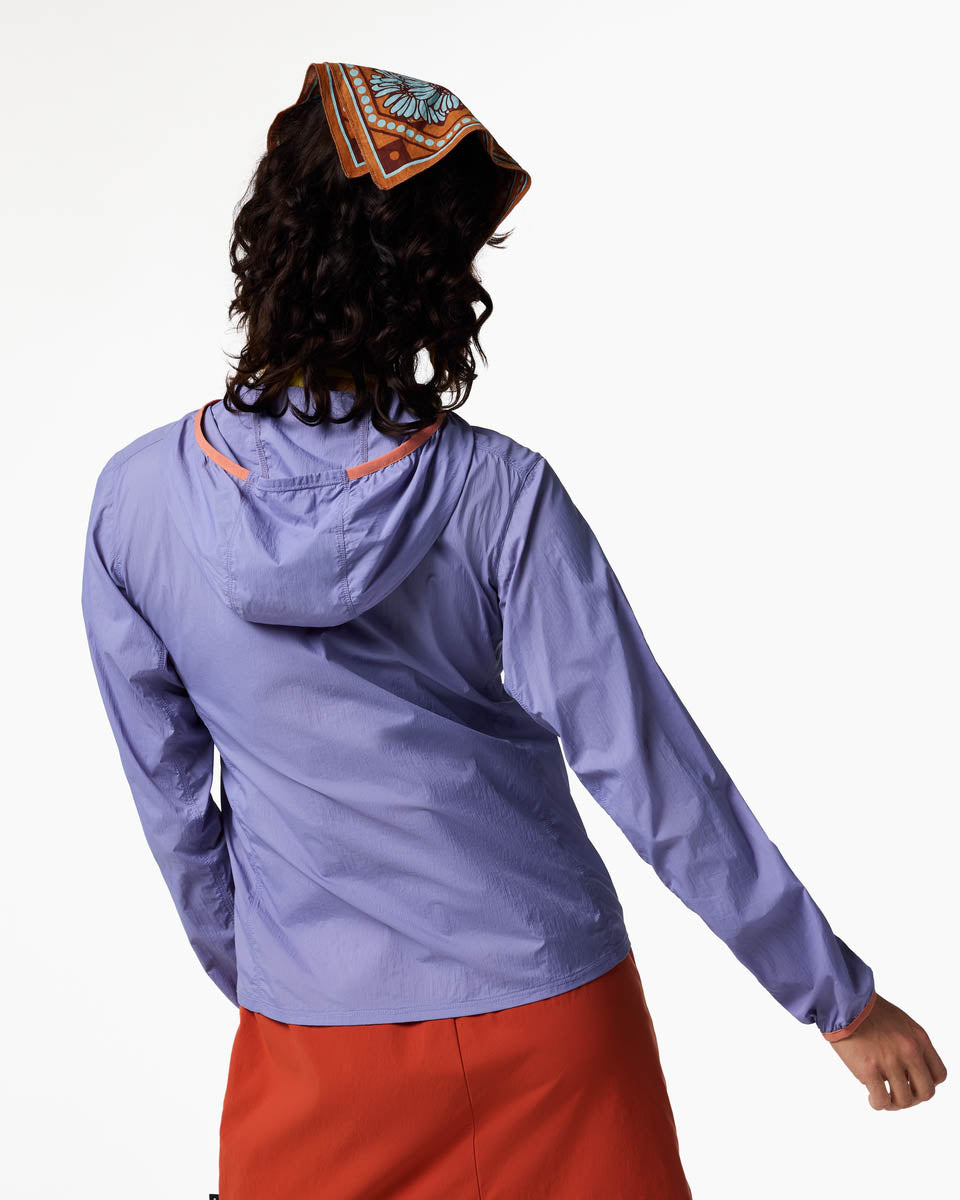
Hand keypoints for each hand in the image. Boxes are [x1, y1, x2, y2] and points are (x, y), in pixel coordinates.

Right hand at [830, 993, 946, 1108]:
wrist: (842, 1000)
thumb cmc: (867, 1010)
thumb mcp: (900, 1022)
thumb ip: (910, 1044)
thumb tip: (909, 1070)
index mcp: (918, 1039)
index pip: (938, 1075)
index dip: (926, 1083)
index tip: (913, 1082)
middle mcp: (909, 1051)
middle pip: (925, 1092)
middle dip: (913, 1098)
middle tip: (899, 1094)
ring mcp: (889, 1061)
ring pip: (904, 1100)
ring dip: (894, 1103)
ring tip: (883, 1097)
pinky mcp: (869, 1069)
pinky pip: (881, 1100)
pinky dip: (878, 1104)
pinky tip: (872, 1098)